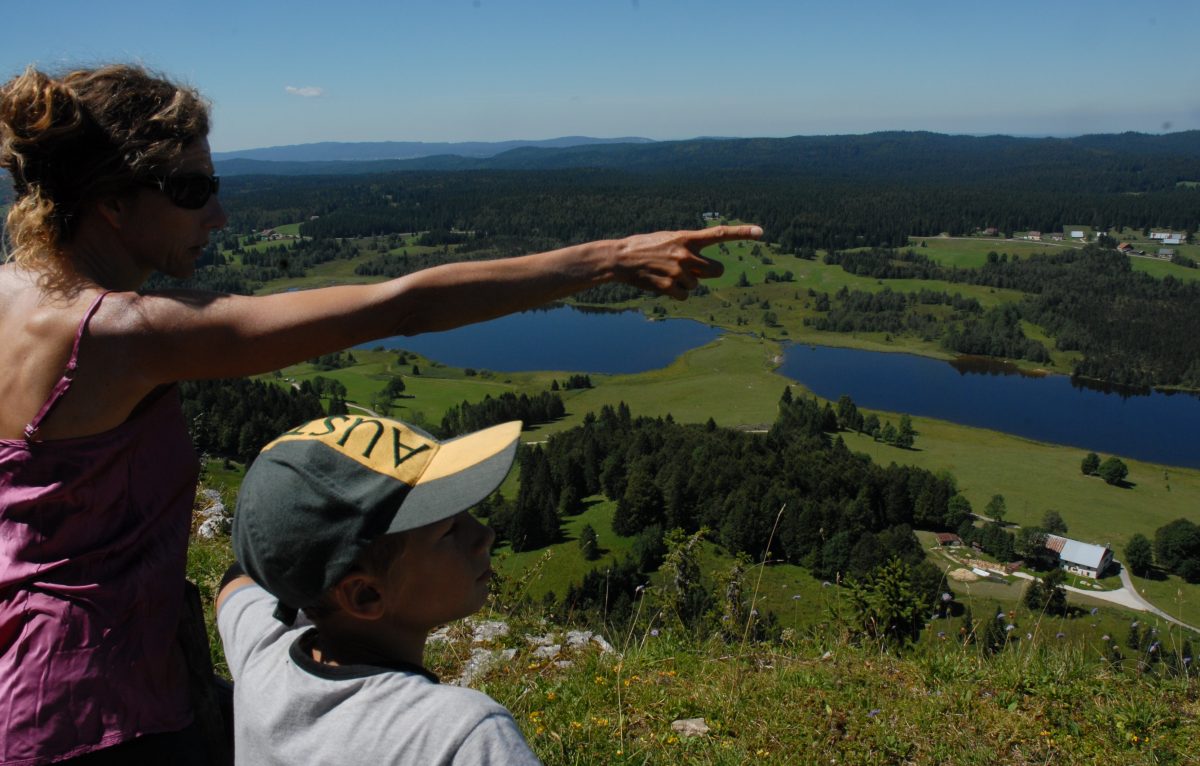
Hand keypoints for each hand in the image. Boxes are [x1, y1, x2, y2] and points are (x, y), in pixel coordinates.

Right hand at [613, 225, 762, 299]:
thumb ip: (689, 249)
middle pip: (717, 271)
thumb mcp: (669, 240)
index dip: (742, 233)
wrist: (621, 258)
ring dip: (686, 283)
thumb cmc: (645, 247)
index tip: (762, 232)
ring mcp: (679, 271)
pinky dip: (677, 293)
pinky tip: (663, 285)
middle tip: (696, 271)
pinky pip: (685, 296)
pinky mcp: (669, 286)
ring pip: (697, 285)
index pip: (720, 234)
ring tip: (666, 274)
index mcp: (687, 238)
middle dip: (710, 274)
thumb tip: (703, 270)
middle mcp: (686, 254)